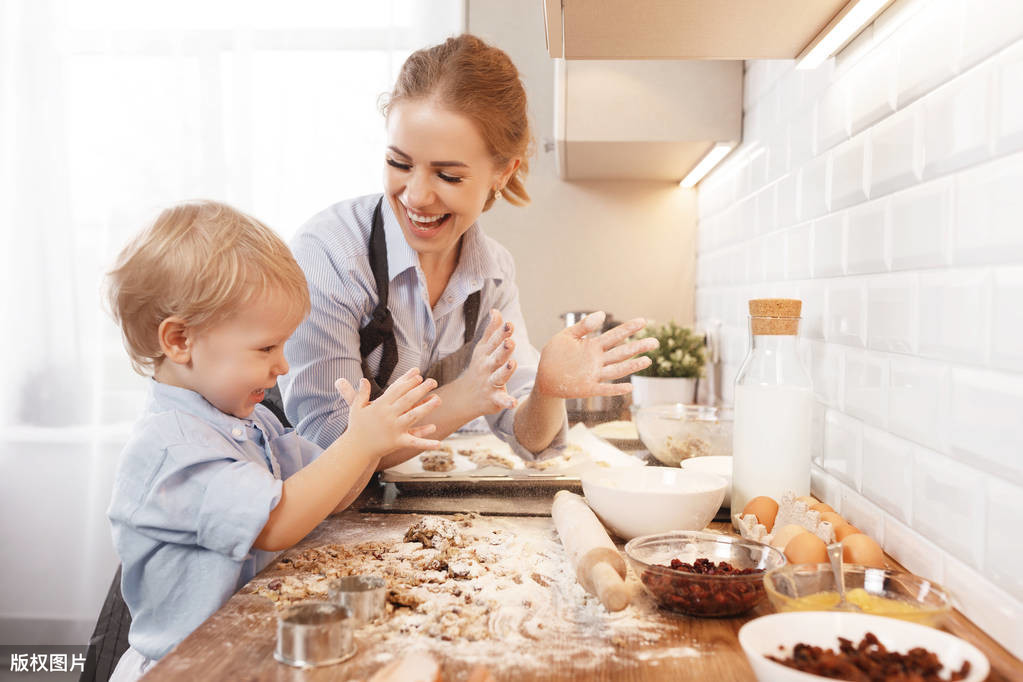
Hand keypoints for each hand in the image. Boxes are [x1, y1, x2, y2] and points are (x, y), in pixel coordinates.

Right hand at [336, 368, 440, 455]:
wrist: (355, 449)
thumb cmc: (356, 427)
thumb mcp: (356, 408)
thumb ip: (361, 393)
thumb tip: (363, 380)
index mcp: (379, 406)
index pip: (396, 390)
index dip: (408, 382)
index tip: (418, 375)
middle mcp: (388, 416)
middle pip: (407, 400)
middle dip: (421, 389)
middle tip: (433, 381)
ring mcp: (394, 429)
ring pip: (413, 416)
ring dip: (426, 407)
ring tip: (439, 399)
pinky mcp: (397, 442)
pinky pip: (414, 442)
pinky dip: (426, 443)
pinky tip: (439, 443)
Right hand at [453, 308, 517, 413]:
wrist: (466, 396)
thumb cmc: (480, 367)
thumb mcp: (483, 348)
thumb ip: (492, 330)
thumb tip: (496, 310)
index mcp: (486, 354)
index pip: (495, 341)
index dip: (502, 332)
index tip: (509, 324)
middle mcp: (487, 367)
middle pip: (497, 357)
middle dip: (503, 349)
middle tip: (510, 341)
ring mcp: (490, 383)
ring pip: (499, 377)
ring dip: (505, 371)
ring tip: (512, 364)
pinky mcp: (494, 399)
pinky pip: (501, 400)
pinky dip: (506, 402)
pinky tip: (513, 403)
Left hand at [535, 312, 658, 397]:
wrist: (544, 377)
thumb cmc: (555, 355)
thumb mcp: (566, 336)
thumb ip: (583, 326)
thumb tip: (602, 313)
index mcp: (593, 346)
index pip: (614, 335)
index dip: (628, 328)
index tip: (643, 321)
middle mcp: (597, 360)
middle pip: (621, 352)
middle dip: (638, 347)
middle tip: (655, 342)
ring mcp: (594, 375)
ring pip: (617, 370)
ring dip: (632, 366)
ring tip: (648, 360)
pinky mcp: (588, 388)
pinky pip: (604, 389)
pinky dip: (616, 389)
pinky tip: (629, 388)